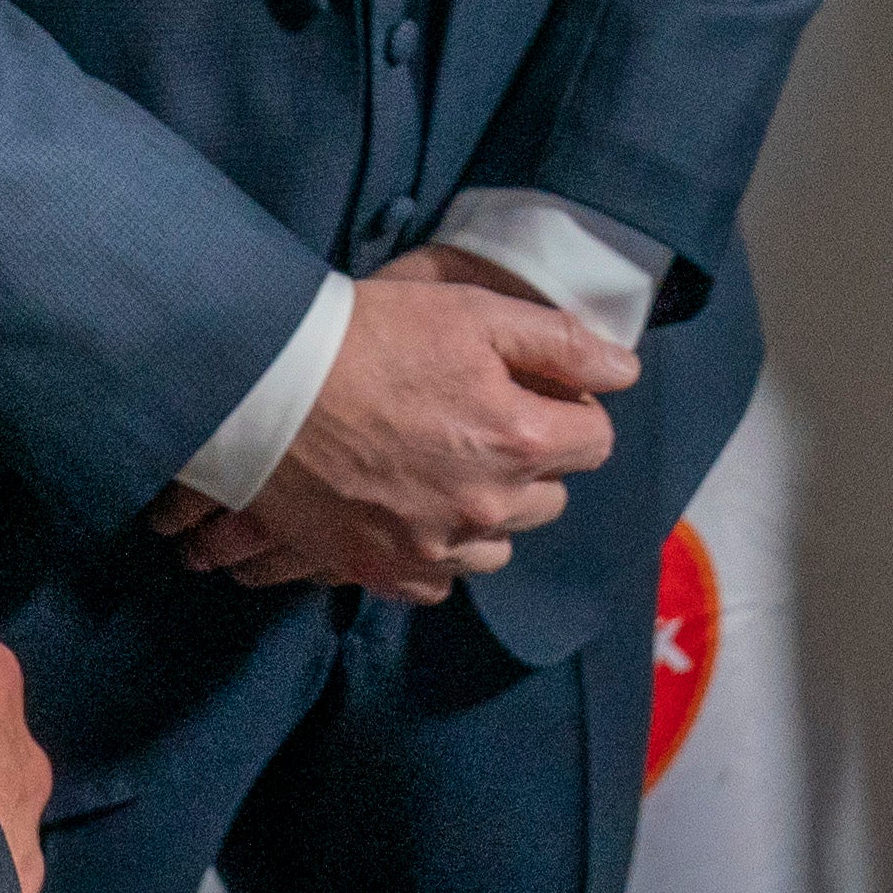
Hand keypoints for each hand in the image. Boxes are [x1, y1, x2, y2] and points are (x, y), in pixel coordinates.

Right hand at [147, 261, 635, 602]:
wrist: (267, 386)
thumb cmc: (370, 336)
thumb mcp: (472, 312)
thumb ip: (559, 342)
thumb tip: (625, 372)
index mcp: (517, 440)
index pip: (594, 442)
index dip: (572, 409)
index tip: (536, 391)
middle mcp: (486, 507)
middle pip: (550, 499)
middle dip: (534, 461)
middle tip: (486, 420)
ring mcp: (433, 546)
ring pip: (499, 546)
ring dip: (490, 512)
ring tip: (450, 468)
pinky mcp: (382, 570)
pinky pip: (440, 580)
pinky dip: (439, 553)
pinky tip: (417, 514)